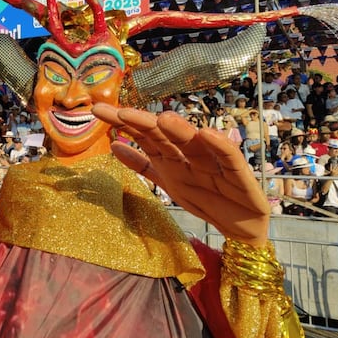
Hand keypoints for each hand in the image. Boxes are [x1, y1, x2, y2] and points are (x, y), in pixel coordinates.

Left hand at [93, 104, 269, 246]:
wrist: (240, 226)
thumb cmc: (204, 198)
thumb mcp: (166, 182)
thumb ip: (142, 165)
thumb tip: (113, 146)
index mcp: (171, 156)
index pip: (144, 135)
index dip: (123, 123)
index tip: (97, 111)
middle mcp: (190, 154)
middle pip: (164, 135)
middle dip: (143, 122)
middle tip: (120, 111)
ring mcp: (214, 161)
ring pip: (193, 143)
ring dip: (180, 130)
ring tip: (163, 118)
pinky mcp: (238, 174)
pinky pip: (228, 158)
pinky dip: (219, 146)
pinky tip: (206, 134)